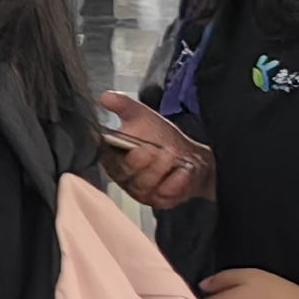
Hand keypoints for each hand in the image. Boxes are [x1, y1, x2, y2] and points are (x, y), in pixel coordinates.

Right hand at [97, 94, 213, 210]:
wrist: (194, 157)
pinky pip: (164, 196)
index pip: (106, 160)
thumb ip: (123, 105)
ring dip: (161, 170)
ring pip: (144, 187)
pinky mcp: (159, 201)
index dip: (119, 155)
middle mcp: (123, 177)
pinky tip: (184, 171)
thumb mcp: (142, 116)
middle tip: (160, 149)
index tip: (137, 146)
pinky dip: (177, 182)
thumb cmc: (163, 137)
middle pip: (125, 175)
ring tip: (174, 156)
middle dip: (145, 162)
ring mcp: (141, 192)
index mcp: (113, 157)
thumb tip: (104, 96)